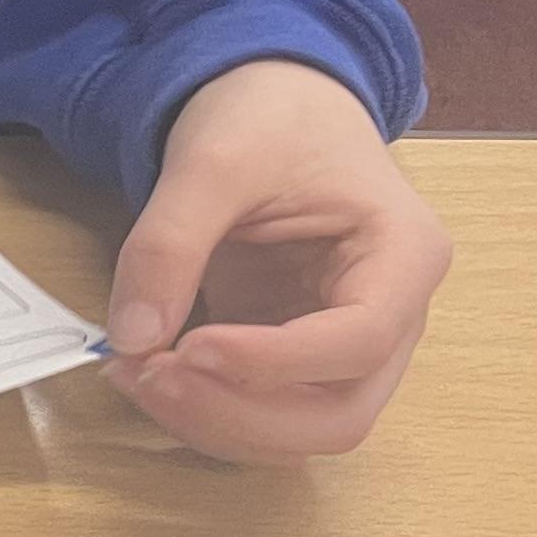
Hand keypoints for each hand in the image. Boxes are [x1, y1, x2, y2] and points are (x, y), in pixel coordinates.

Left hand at [104, 59, 446, 463]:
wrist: (276, 105)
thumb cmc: (271, 119)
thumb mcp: (212, 160)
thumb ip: (170, 242)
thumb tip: (134, 336)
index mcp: (403, 255)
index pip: (359, 341)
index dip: (273, 362)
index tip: (190, 347)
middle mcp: (392, 316)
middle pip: (340, 415)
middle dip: (241, 413)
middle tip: (151, 375)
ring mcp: (345, 347)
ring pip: (301, 431)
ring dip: (215, 422)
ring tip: (134, 372)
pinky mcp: (295, 359)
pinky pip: (262, 414)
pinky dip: (204, 412)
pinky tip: (146, 373)